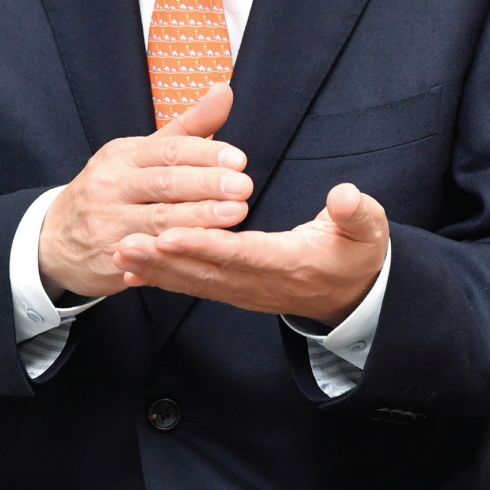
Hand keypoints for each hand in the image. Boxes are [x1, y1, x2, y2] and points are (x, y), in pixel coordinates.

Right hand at [38, 83, 251, 297]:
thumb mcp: (143, 154)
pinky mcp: (110, 258)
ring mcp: (108, 223)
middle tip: (243, 186)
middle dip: (206, 185)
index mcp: (122, 155)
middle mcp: (111, 185)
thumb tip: (224, 90)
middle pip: (164, 183)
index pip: (166, 150)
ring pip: (159, 220)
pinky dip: (177, 250)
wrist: (56, 238)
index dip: (204, 153)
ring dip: (199, 218)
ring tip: (235, 214)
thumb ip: (189, 127)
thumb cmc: (114, 189)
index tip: (238, 159)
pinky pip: (150, 254)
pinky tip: (205, 248)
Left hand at [113, 183, 388, 325]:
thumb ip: (357, 212)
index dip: (206, 244)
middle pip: (207, 271)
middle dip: (165, 257)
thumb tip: (345, 195)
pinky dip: (163, 279)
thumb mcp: (369, 229)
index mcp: (292, 262)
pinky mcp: (237, 289)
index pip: (242, 253)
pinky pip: (196, 285)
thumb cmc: (358, 252)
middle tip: (126, 241)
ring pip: (196, 281)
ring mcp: (247, 290)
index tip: (171, 233)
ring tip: (120, 251)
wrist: (356, 293)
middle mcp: (262, 283)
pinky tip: (133, 270)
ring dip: (156, 269)